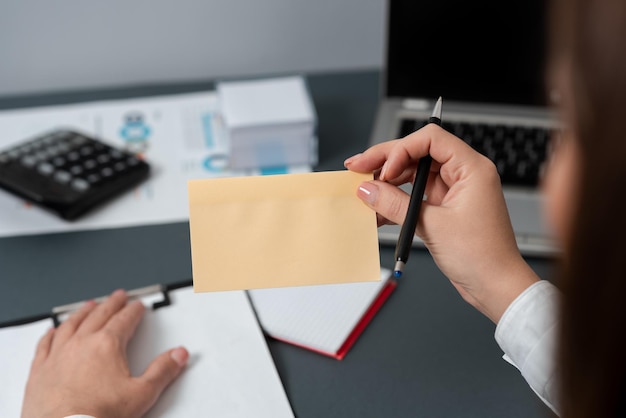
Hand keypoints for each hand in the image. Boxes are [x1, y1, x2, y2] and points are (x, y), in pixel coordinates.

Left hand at [21, 289, 188, 417]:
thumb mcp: (141, 394)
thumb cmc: (97, 415)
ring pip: (71, 324)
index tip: (138, 306)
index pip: (125, 320)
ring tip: (89, 305)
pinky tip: (52, 331)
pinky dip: (51, 334)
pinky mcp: (40, 370)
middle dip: (111, 304)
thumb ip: (162, 371)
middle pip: (99, 315)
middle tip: (118, 296)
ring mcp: (58, 355)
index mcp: (107, 345)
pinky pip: (45, 344)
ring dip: (83, 312)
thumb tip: (177, 356)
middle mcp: (81, 344)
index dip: (134, 311)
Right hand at [345, 125, 538, 322]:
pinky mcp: (444, 207)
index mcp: (471, 168)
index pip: (430, 139)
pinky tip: (378, 210)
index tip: (383, 170)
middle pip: (417, 153)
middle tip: (358, 168)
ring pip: (413, 174)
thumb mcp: (432, 226)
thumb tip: (368, 190)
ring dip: (387, 182)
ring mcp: (453, 190)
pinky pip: (414, 195)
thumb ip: (396, 204)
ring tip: (365, 192)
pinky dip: (395, 200)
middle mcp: (463, 174)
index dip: (401, 150)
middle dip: (386, 161)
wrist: (495, 286)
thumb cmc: (482, 256)